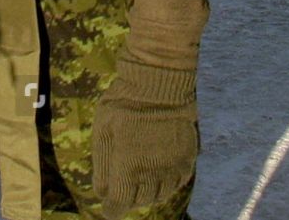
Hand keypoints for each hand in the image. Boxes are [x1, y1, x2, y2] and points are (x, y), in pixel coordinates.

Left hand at [91, 57, 196, 218]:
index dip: (112, 209)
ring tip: (142, 181)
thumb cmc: (123, 103)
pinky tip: (161, 173)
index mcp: (128, 167)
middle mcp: (152, 172)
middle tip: (124, 187)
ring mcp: (172, 165)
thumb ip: (101, 165)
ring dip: (149, 193)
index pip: (120, 204)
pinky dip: (168, 184)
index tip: (109, 207)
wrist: (159, 82)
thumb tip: (102, 192)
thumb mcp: (102, 131)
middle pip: (140, 201)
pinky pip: (179, 182)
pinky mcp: (187, 156)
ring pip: (161, 195)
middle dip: (129, 198)